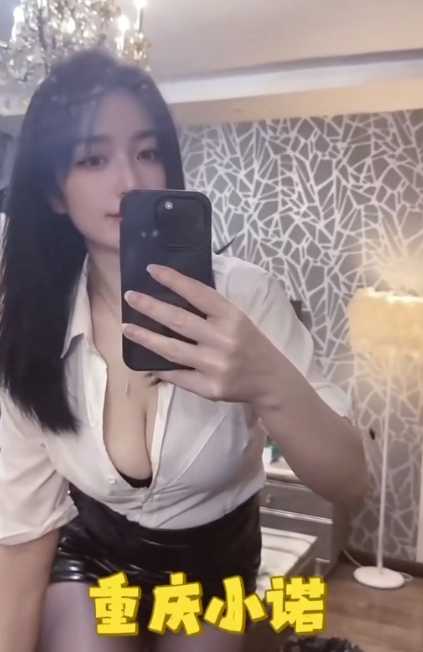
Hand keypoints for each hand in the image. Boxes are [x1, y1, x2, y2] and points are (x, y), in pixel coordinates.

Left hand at [122, 264, 281, 404]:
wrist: (271, 381)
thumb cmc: (251, 344)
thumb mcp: (239, 319)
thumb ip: (212, 309)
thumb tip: (174, 293)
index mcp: (232, 316)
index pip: (198, 293)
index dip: (173, 280)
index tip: (151, 269)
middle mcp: (223, 339)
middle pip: (178, 320)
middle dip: (150, 306)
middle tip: (130, 296)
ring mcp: (215, 365)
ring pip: (171, 350)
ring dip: (145, 337)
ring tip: (126, 327)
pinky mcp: (210, 388)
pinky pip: (178, 376)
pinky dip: (160, 368)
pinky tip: (145, 361)